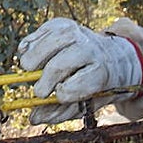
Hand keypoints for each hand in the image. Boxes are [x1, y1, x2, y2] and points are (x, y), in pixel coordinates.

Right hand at [16, 18, 142, 123]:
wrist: (113, 58)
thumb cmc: (95, 86)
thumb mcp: (85, 103)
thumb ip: (60, 112)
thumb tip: (34, 118)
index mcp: (102, 73)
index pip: (82, 83)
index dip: (65, 92)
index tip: (56, 96)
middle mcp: (91, 49)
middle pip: (61, 64)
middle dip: (45, 80)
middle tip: (39, 91)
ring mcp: (78, 33)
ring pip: (50, 42)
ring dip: (33, 58)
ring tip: (30, 69)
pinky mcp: (64, 23)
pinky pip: (43, 30)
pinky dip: (31, 43)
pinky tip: (29, 53)